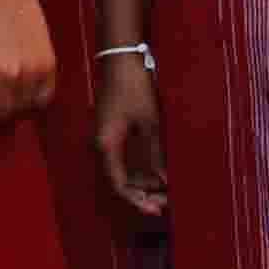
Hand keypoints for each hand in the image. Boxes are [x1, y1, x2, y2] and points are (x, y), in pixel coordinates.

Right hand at [93, 56, 167, 219]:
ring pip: (122, 169)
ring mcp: (106, 136)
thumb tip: (163, 181)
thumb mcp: (150, 123)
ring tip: (165, 190)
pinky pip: (124, 157)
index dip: (136, 200)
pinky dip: (139, 168)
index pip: (118, 184)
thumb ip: (155, 155)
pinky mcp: (112, 129)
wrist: (120, 58)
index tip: (156, 210)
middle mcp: (102, 143)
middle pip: (119, 179)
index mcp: (106, 144)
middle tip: (166, 203)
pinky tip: (156, 172)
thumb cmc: (133, 89)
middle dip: (142, 194)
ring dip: (142, 182)